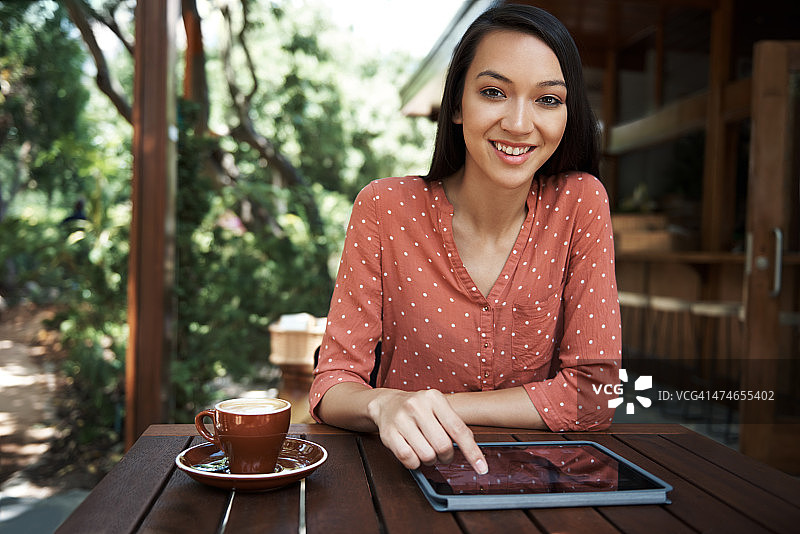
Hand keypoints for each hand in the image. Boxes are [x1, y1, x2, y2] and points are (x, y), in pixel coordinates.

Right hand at [366, 389, 487, 473]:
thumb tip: (473, 451)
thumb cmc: (419, 409)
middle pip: (443, 446)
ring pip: (426, 455)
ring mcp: (401, 419)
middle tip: (442, 454)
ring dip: (430, 460)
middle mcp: (417, 406)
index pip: (458, 429)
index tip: (482, 468)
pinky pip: (409, 459)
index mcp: (434, 398)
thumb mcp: (438, 408)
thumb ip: (454, 425)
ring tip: (426, 450)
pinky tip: (414, 453)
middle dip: (446, 456)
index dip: (472, 452)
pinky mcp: (388, 434)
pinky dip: (415, 463)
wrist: (387, 404)